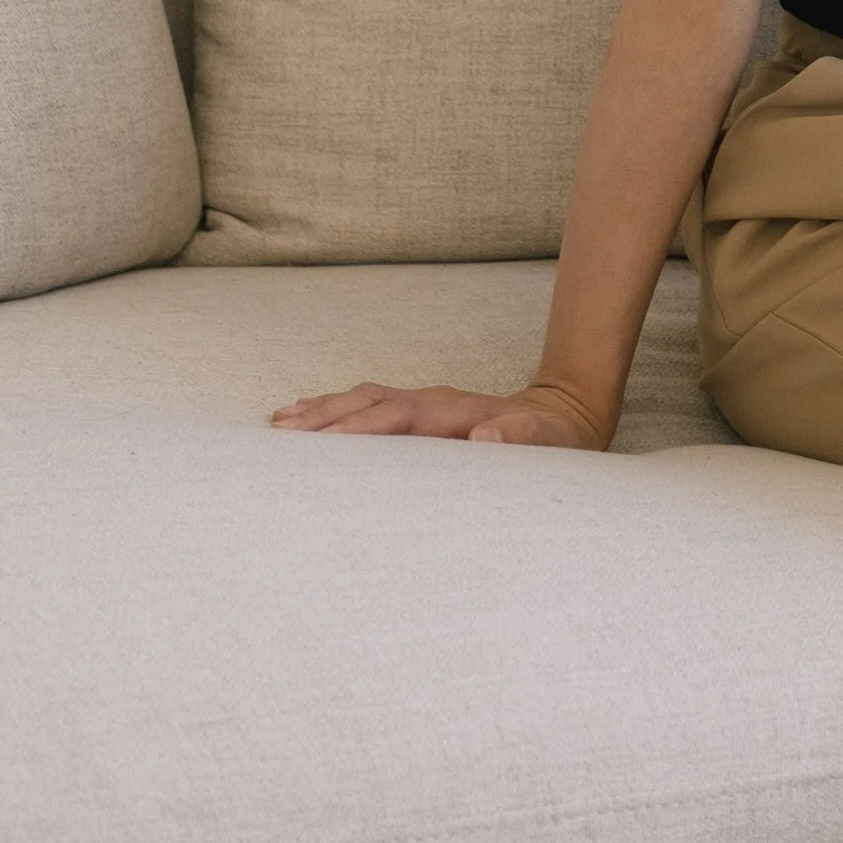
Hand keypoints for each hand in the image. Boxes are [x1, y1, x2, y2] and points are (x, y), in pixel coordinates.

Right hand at [268, 379, 613, 448]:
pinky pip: (370, 405)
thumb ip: (520, 438)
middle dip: (326, 416)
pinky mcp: (419, 411)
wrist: (562, 416)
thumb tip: (485, 434)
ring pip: (364, 398)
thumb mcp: (548, 443)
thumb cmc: (551, 441)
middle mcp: (434, 400)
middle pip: (371, 402)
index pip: (400, 416)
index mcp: (458, 411)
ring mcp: (425, 402)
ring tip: (280, 423)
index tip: (324, 443)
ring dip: (324, 409)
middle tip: (281, 434)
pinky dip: (336, 408)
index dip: (362, 427)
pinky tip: (307, 416)